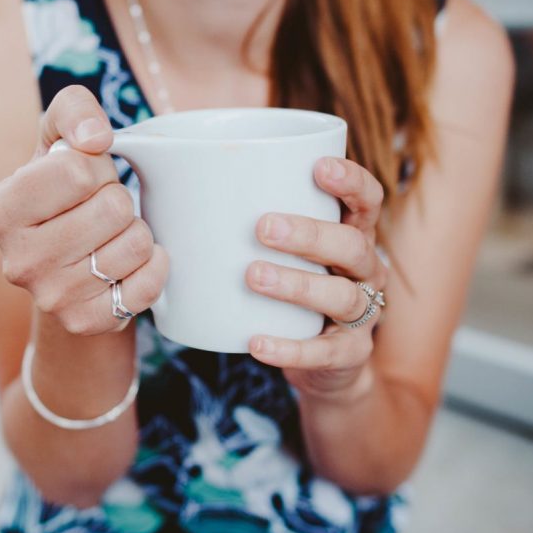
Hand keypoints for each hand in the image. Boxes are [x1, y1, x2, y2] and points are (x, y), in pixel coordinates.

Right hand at [0, 86, 168, 335]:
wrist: (63, 269)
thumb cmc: (61, 196)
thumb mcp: (57, 141)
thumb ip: (72, 111)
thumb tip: (96, 136)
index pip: (77, 169)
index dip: (96, 166)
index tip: (83, 181)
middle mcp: (18, 261)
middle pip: (112, 207)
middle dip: (118, 199)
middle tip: (100, 211)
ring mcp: (52, 298)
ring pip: (136, 243)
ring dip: (136, 231)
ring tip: (111, 236)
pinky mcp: (87, 323)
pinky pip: (148, 284)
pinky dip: (153, 267)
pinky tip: (131, 264)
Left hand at [245, 156, 387, 397]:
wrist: (324, 364)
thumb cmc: (291, 289)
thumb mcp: (282, 253)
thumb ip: (245, 220)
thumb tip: (163, 179)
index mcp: (354, 235)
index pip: (368, 200)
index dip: (351, 181)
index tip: (318, 167)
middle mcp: (367, 270)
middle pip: (352, 245)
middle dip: (309, 233)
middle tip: (263, 227)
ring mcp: (364, 315)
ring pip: (340, 295)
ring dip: (297, 284)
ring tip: (253, 276)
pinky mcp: (350, 354)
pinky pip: (323, 351)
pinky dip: (289, 348)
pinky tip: (255, 342)